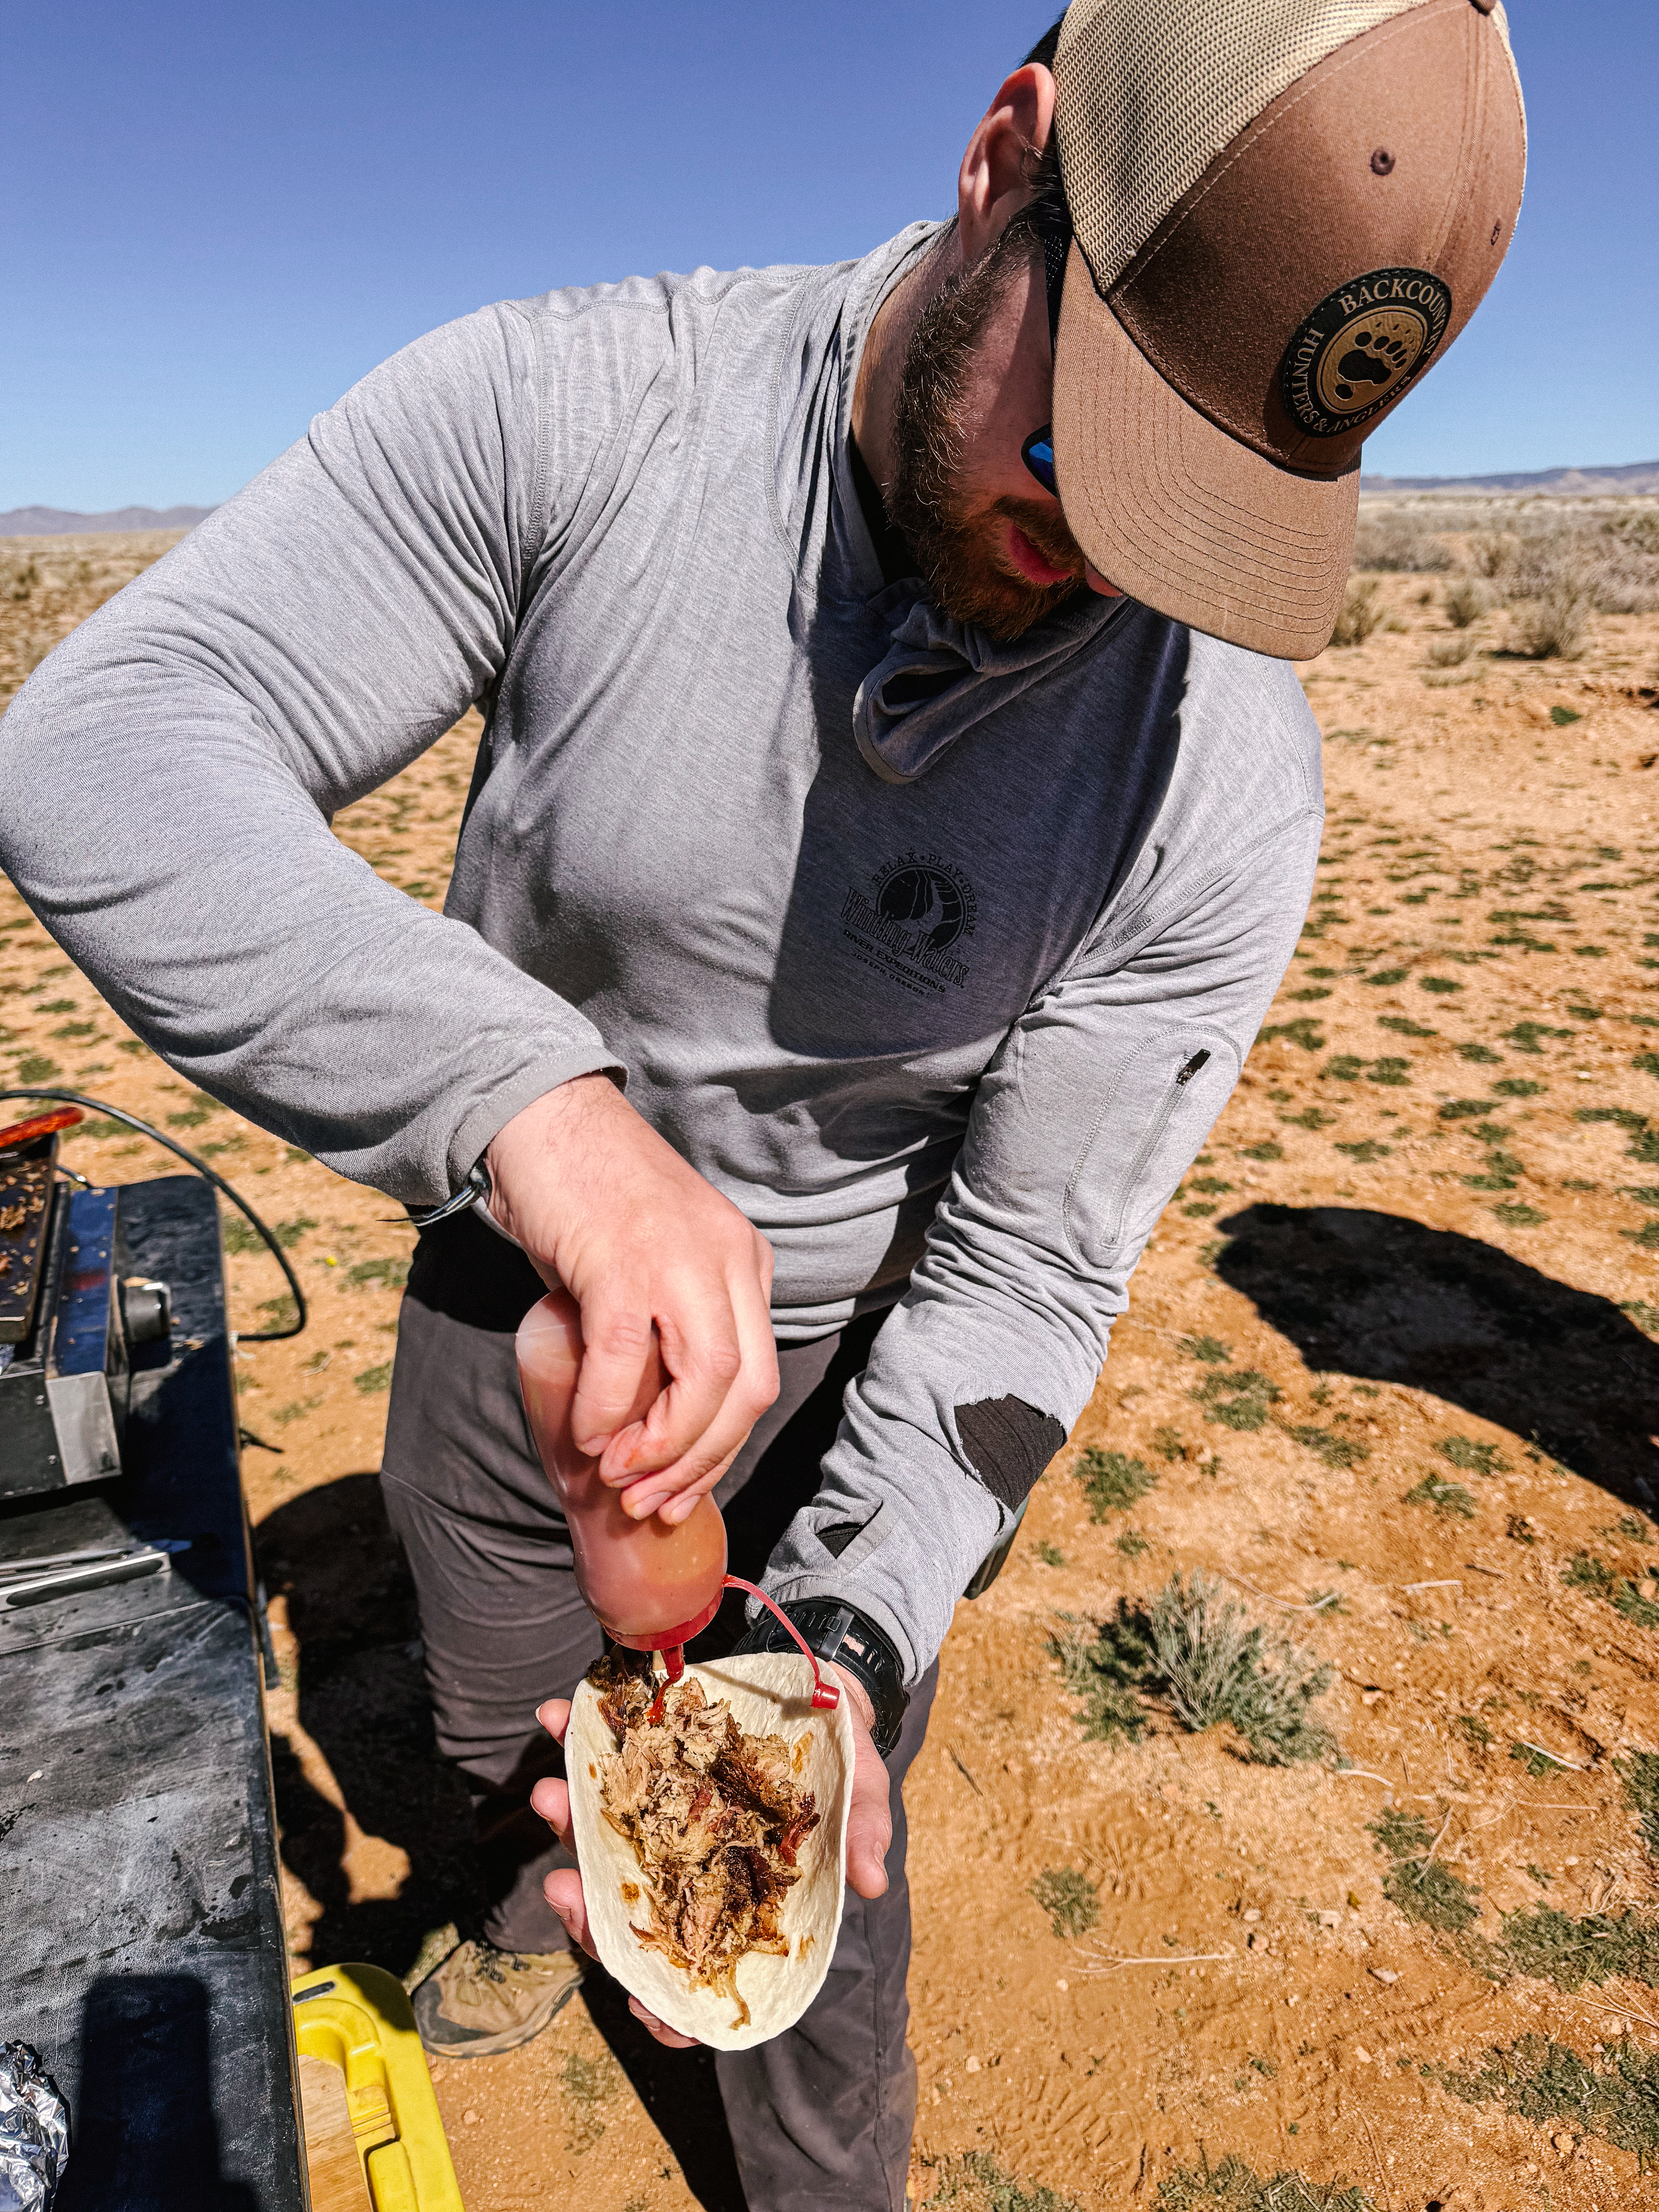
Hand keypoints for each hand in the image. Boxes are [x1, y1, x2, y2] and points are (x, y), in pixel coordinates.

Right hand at [487, 1076, 778, 1522]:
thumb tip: (647, 1418)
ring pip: (706, 1381)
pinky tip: (587, 1435)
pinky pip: (627, 1358)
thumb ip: (667, 1325)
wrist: (543, 1118)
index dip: (721, 1448)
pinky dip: (608, 1410)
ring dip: (663, 1447)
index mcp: (744, 1262)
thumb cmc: (589, 1197)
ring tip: (620, 1476)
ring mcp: (681, 1259)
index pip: (759, 1378)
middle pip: (747, 1390)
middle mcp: (728, 1260)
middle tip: (652, 1500)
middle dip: (702, 1461)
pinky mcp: (623, 1261)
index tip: (679, 1488)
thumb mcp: (655, 1260)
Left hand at [529, 1667, 892, 2045]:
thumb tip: (871, 1881)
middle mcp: (693, 1873)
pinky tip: (556, 1717)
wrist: (818, 1688)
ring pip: (600, 1847)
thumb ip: (862, 1829)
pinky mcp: (647, 1769)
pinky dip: (575, 1745)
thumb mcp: (861, 1789)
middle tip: (562, 1885)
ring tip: (551, 1791)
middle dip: (588, 1911)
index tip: (636, 2000)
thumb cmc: (841, 1757)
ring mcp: (663, 1824)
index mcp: (743, 1898)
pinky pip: (601, 1769)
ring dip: (566, 1823)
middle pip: (631, 1919)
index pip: (699, 1974)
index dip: (666, 2003)